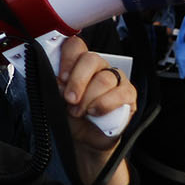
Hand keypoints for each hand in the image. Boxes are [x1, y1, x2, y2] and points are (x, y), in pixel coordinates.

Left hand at [58, 35, 134, 184]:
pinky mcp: (129, 94)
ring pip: (105, 78)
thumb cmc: (70, 115)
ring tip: (79, 111)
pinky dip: (105, 104)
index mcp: (79, 62)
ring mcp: (116, 79)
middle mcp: (99, 66)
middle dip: (78, 80)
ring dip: (89, 97)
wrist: (84, 139)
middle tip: (69, 98)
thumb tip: (56, 78)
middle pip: (91, 59)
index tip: (60, 77)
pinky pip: (121, 93)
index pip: (76, 45)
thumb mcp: (56, 99)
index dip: (68, 58)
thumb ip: (55, 85)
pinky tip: (95, 112)